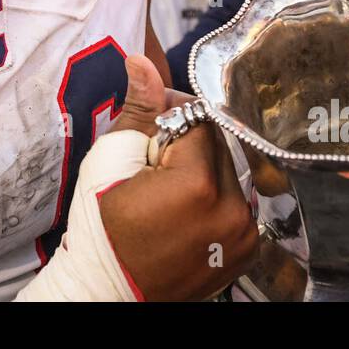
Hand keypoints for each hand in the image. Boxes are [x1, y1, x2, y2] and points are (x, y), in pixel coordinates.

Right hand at [98, 55, 257, 299]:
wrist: (106, 288)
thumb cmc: (101, 227)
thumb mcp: (110, 160)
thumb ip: (138, 109)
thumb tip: (140, 60)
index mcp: (198, 184)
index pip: (198, 121)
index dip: (170, 120)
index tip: (147, 135)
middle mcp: (232, 209)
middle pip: (220, 145)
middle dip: (189, 145)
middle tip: (153, 165)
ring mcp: (243, 234)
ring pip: (231, 172)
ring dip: (205, 169)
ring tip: (167, 189)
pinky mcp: (247, 250)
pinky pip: (238, 201)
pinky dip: (216, 197)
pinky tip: (184, 210)